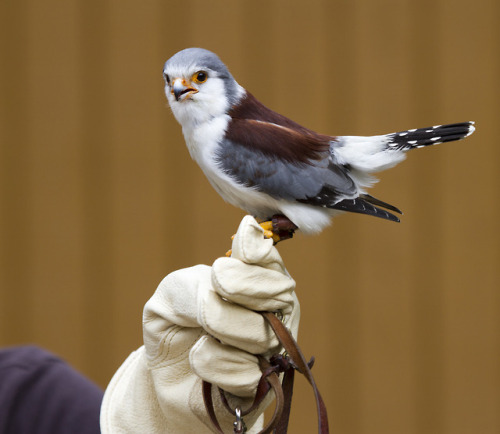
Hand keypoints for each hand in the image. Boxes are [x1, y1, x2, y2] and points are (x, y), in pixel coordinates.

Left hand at [101, 216, 299, 432]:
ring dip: (222, 329)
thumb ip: (201, 282)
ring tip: (202, 334)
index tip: (227, 260)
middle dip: (237, 291)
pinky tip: (201, 359)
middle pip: (278, 293)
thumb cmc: (174, 323)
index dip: (258, 255)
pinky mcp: (262, 389)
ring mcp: (274, 351)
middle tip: (209, 296)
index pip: (271, 260)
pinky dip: (215, 364)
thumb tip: (233, 260)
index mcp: (257, 281)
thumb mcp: (174, 293)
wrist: (163, 375)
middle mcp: (276, 312)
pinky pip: (248, 374)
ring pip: (265, 335)